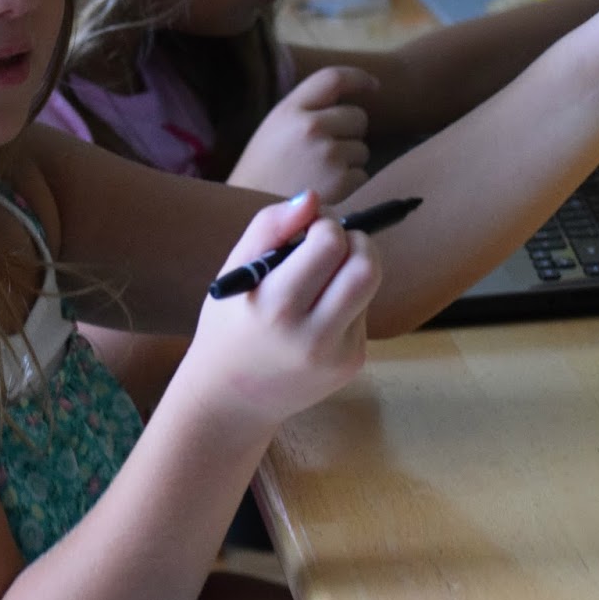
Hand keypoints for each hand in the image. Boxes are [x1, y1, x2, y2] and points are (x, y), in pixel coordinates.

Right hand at [188, 193, 380, 426]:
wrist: (229, 401)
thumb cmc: (229, 326)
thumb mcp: (235, 272)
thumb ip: (270, 226)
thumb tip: (313, 197)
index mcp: (275, 307)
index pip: (330, 245)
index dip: (326, 225)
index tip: (310, 229)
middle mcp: (311, 336)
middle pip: (367, 267)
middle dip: (357, 242)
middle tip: (334, 244)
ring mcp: (337, 354)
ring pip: (369, 286)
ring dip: (354, 269)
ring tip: (323, 278)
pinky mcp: (352, 364)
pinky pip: (363, 313)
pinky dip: (347, 301)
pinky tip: (318, 314)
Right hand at [230, 65, 378, 199]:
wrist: (249, 213)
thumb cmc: (263, 171)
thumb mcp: (274, 128)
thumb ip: (306, 111)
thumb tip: (346, 106)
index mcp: (290, 110)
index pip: (333, 78)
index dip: (358, 78)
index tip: (373, 85)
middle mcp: (311, 127)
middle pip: (357, 117)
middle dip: (350, 132)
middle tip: (327, 151)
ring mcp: (328, 154)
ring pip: (362, 149)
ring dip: (349, 160)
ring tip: (320, 173)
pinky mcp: (340, 181)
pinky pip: (362, 175)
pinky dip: (350, 183)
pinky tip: (325, 189)